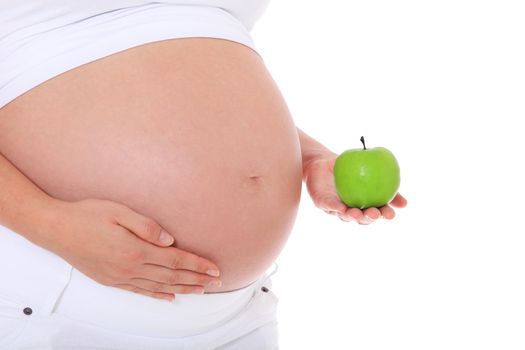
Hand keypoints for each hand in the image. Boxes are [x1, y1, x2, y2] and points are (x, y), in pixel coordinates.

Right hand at [46, 198, 220, 300]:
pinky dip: (157, 295)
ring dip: (182, 288)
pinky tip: (169, 297)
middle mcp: (130, 268)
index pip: (175, 260)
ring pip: (159, 286)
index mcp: (135, 250)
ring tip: (201, 290)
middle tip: (216, 281)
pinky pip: (139, 291)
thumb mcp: (118, 211)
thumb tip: (170, 239)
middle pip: (171, 276)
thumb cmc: (87, 215)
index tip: (214, 269)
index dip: (197, 265)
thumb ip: (146, 226)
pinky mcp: (110, 280)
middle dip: (196, 278)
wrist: (55, 229)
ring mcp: (119, 277)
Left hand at [304, 152, 407, 224]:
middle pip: (361, 219)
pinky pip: (329, 206)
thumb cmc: (349, 168)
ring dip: (352, 216)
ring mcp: (336, 208)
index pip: (376, 213)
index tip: (391, 214)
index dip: (383, 215)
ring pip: (345, 216)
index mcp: (363, 204)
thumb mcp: (371, 172)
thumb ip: (387, 184)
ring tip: (358, 214)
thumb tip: (405, 203)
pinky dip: (335, 207)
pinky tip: (341, 208)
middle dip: (369, 218)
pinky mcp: (322, 203)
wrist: (322, 161)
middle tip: (375, 214)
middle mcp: (350, 209)